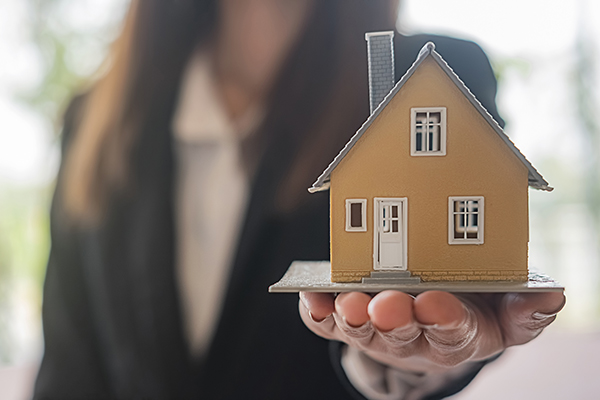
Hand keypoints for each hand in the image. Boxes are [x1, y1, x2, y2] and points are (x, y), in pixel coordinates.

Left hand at [299, 290, 564, 372]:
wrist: (432, 315)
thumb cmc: (472, 310)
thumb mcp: (506, 316)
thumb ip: (526, 311)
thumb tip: (550, 296)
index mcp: (454, 333)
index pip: (450, 330)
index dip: (443, 318)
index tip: (436, 302)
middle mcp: (412, 335)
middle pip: (401, 331)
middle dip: (394, 318)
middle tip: (387, 304)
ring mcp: (376, 330)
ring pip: (362, 328)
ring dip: (352, 316)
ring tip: (346, 302)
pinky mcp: (347, 319)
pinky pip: (327, 323)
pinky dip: (317, 312)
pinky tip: (310, 296)